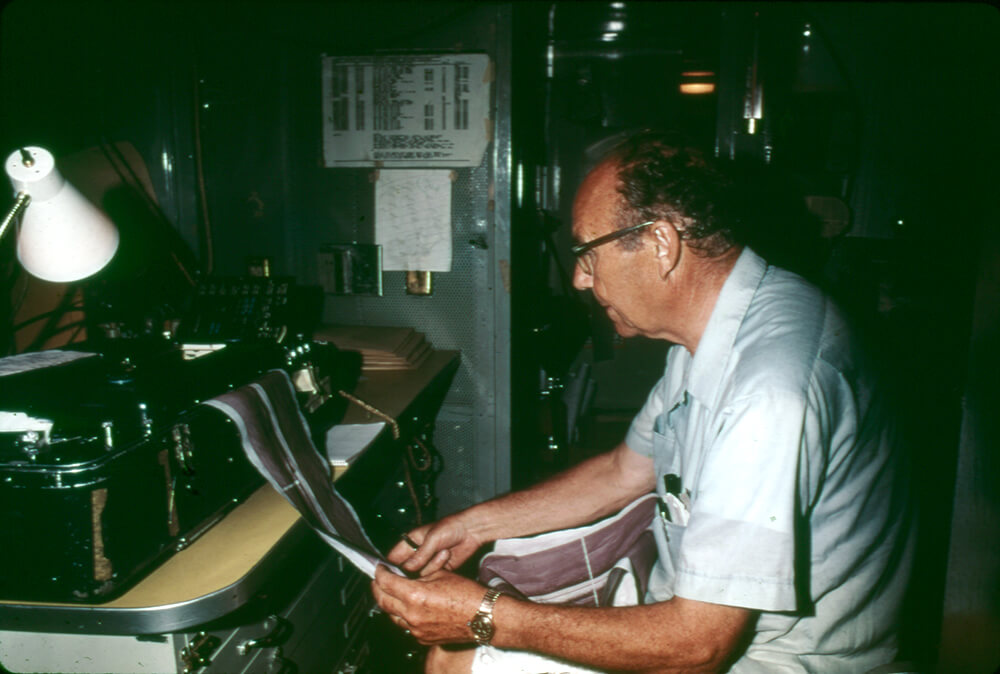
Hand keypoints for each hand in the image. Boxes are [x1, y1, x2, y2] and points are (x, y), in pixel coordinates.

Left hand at [372, 564, 487, 644]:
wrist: (484, 616)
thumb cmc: (468, 594)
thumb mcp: (441, 574)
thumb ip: (419, 575)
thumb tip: (406, 574)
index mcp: (415, 595)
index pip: (385, 582)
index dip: (379, 573)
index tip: (380, 568)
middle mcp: (412, 614)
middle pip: (382, 600)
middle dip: (377, 588)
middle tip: (378, 580)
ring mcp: (416, 629)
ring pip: (391, 615)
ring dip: (388, 603)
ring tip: (392, 593)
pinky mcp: (423, 638)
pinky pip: (405, 626)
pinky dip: (403, 616)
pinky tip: (409, 607)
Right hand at [387, 515, 481, 575]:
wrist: (471, 530)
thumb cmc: (451, 526)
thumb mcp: (432, 539)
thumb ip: (420, 555)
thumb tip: (408, 568)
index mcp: (411, 541)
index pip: (394, 557)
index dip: (392, 566)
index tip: (393, 574)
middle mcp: (417, 553)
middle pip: (406, 570)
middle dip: (412, 571)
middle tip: (420, 568)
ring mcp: (428, 562)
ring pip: (420, 574)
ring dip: (431, 566)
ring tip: (442, 551)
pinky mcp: (439, 569)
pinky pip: (433, 576)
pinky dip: (439, 569)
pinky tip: (446, 556)